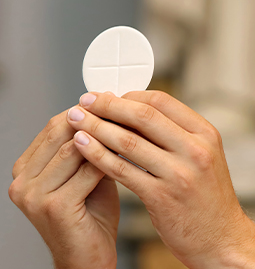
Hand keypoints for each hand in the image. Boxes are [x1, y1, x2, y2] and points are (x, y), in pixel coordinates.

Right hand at [9, 110, 119, 268]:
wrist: (89, 258)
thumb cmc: (90, 215)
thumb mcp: (85, 174)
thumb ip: (89, 147)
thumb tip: (107, 112)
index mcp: (26, 168)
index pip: (54, 126)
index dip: (86, 112)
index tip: (111, 103)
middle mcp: (22, 180)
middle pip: (61, 132)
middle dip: (96, 120)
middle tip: (123, 112)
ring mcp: (33, 194)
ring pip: (75, 148)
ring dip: (106, 138)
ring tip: (130, 130)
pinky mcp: (53, 207)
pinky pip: (87, 171)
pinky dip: (109, 161)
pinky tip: (126, 156)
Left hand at [67, 91, 254, 268]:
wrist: (222, 238)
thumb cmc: (209, 197)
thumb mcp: (203, 157)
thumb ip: (176, 134)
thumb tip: (135, 114)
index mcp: (206, 134)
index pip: (162, 102)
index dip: (130, 95)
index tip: (109, 96)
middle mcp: (196, 150)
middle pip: (143, 116)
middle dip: (108, 105)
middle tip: (85, 101)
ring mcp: (180, 174)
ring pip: (128, 141)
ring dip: (97, 128)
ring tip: (76, 121)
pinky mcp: (162, 197)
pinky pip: (122, 170)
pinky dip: (99, 155)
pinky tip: (83, 146)